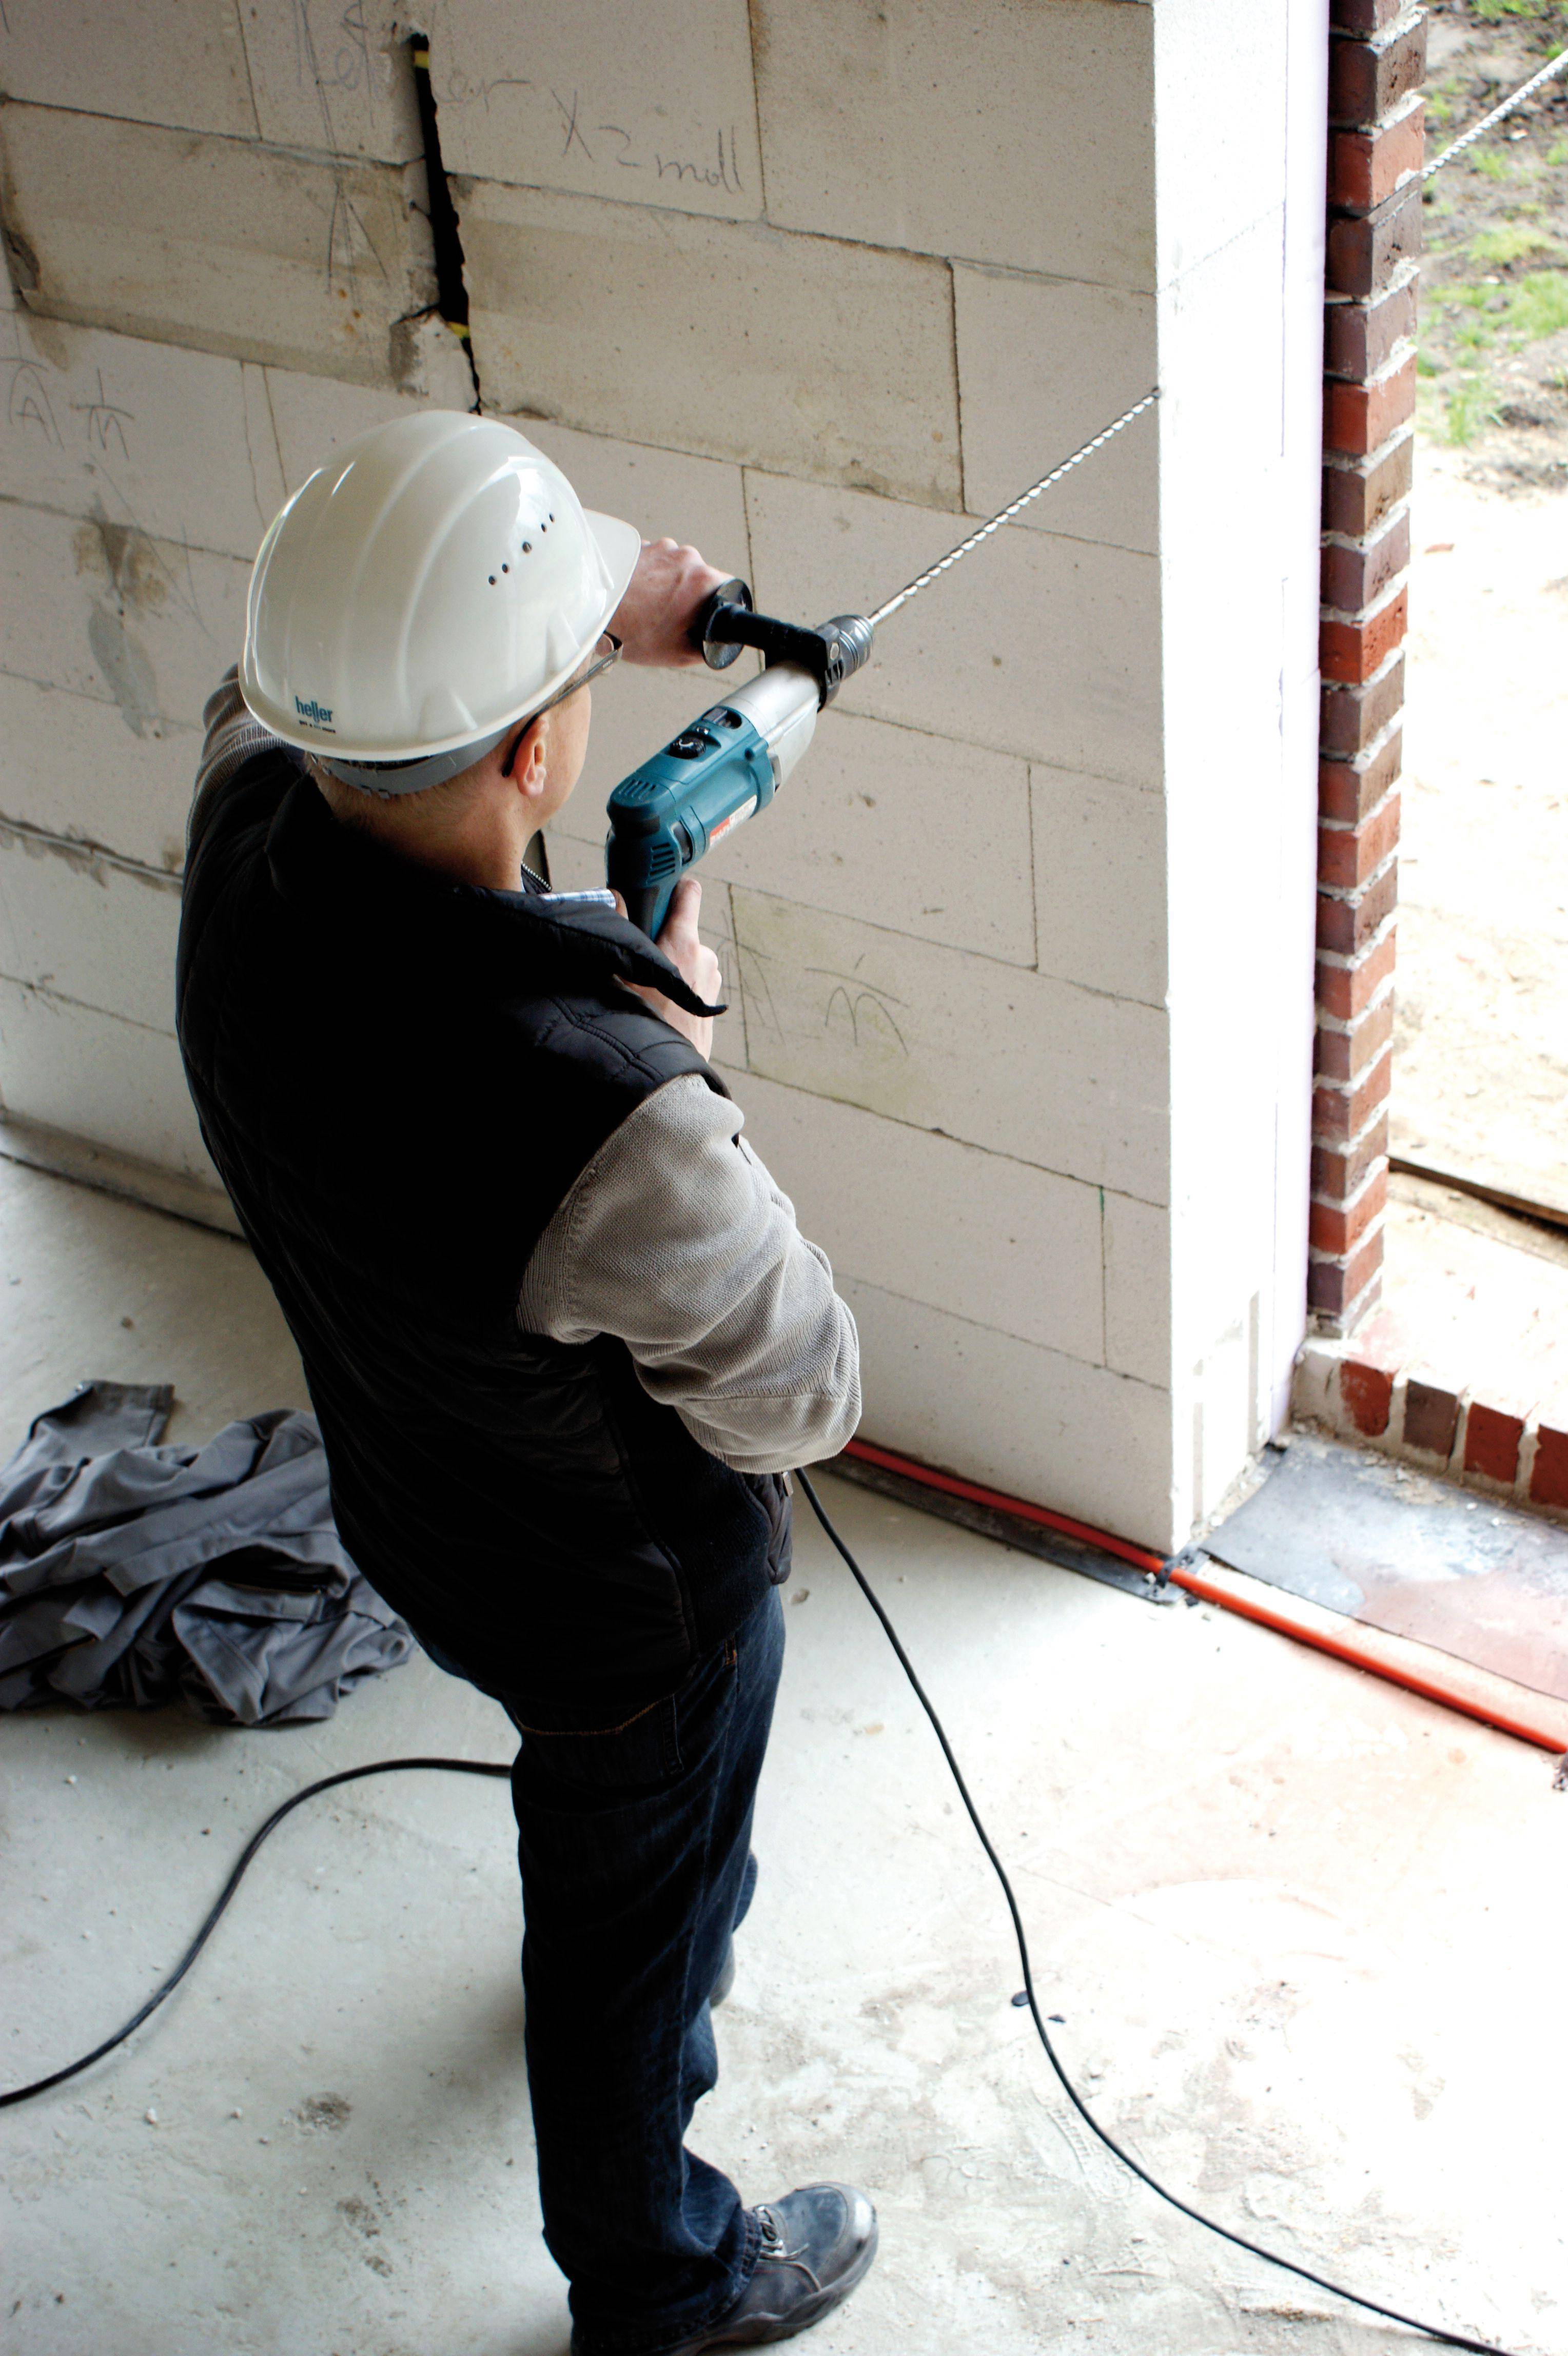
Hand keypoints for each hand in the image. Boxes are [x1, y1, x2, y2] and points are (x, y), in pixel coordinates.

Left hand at [610, 537, 728, 667]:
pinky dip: (649, 576)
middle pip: (700, 576)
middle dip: (690, 595)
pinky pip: (655, 561)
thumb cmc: (631, 632)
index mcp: (701, 581)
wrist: (594, 613)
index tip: (706, 614)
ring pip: (676, 567)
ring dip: (668, 584)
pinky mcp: (641, 545)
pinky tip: (637, 594)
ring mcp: (661, 548)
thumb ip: (706, 646)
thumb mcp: (678, 653)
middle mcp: (685, 557)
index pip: (728, 586)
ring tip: (649, 606)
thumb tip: (713, 643)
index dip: (719, 604)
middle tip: (672, 616)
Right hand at [616, 878, 720, 1058]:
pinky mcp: (712, 1002)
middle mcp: (705, 958)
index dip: (672, 888)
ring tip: (645, 992)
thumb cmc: (645, 1029)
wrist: (669, 1079)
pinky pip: (691, 981)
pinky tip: (658, 1007)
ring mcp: (712, 981)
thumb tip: (615, 896)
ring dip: (667, 966)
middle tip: (635, 963)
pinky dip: (675, 986)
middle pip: (679, 931)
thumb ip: (619, 929)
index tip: (658, 890)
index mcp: (684, 944)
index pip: (688, 894)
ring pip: (684, 959)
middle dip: (659, 940)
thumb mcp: (619, 976)